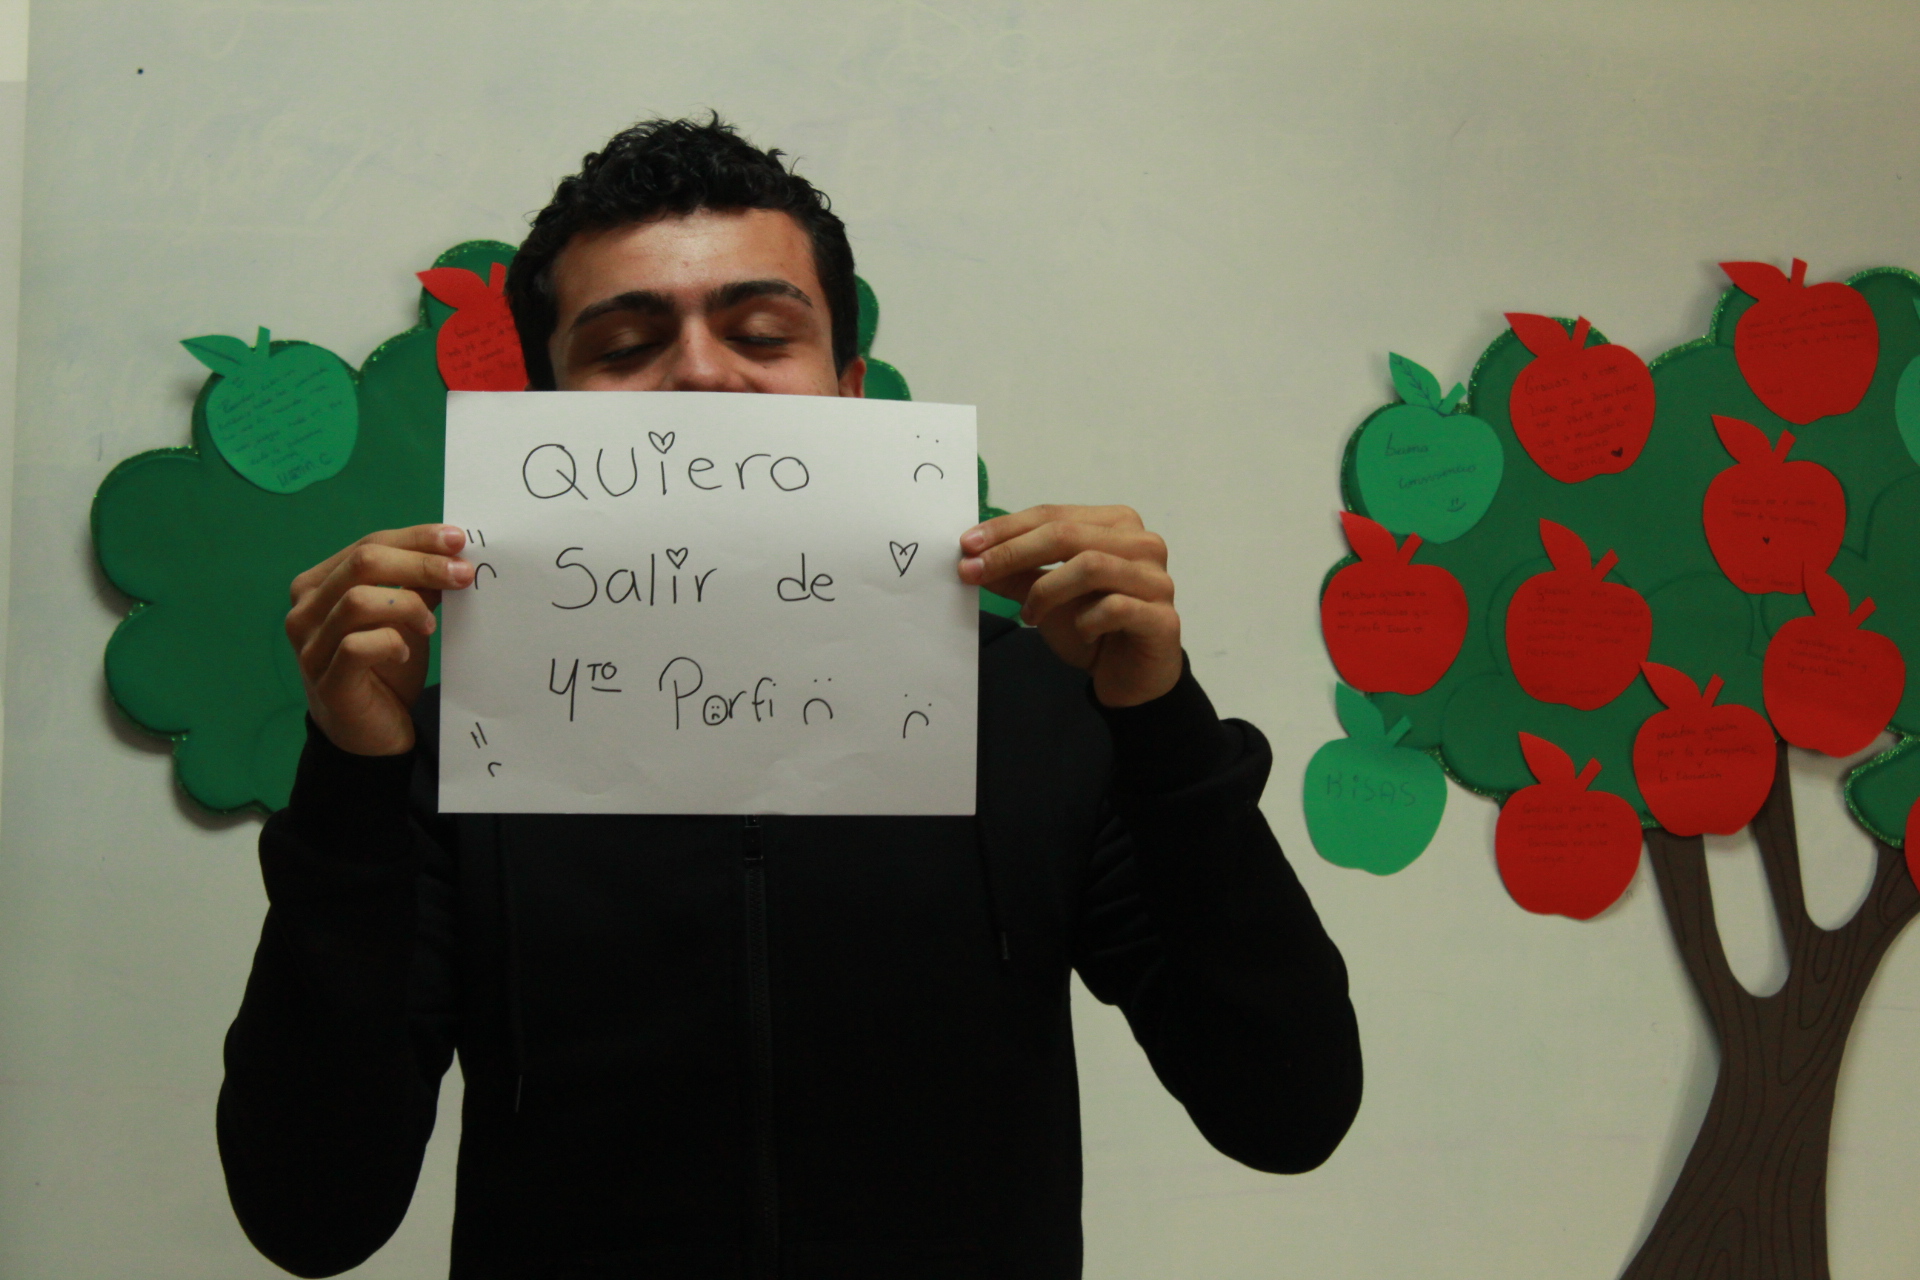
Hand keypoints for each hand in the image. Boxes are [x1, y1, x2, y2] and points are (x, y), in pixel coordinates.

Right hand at [286, 524, 474, 755]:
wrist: (371, 735)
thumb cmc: (385, 668)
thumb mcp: (403, 618)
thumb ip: (416, 585)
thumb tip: (453, 555)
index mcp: (318, 584)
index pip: (368, 544)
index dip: (415, 539)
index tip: (458, 540)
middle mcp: (304, 610)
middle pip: (363, 563)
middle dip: (420, 563)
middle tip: (462, 575)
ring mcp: (310, 646)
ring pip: (358, 600)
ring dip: (408, 606)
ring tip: (429, 626)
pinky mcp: (327, 680)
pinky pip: (357, 646)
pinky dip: (391, 643)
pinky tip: (405, 655)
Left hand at [958, 504, 1181, 706]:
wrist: (1132, 679)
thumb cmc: (1094, 628)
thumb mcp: (1045, 597)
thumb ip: (1015, 574)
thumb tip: (971, 557)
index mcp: (1115, 525)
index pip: (1053, 515)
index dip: (1007, 529)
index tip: (967, 545)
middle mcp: (1142, 544)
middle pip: (1067, 535)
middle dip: (1014, 552)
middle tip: (975, 572)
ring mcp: (1156, 579)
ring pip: (1090, 566)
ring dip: (1047, 591)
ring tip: (1030, 616)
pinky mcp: (1162, 618)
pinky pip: (1115, 607)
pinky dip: (1086, 620)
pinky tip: (1082, 633)